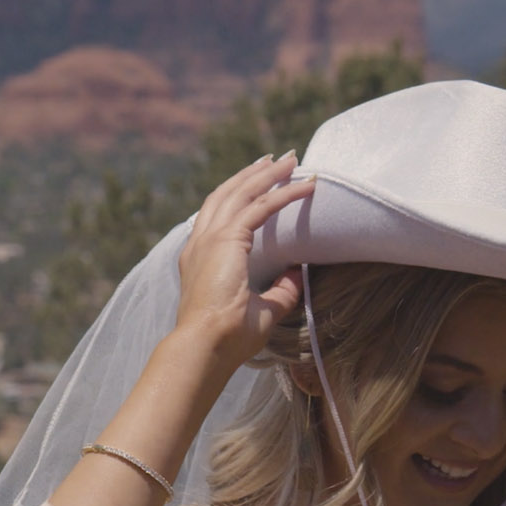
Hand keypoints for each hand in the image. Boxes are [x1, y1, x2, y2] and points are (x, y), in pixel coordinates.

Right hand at [173, 151, 317, 374]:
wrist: (206, 345)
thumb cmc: (228, 337)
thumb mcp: (263, 310)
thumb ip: (280, 291)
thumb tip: (299, 273)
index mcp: (200, 257)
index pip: (219, 214)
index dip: (241, 193)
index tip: (262, 179)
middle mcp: (201, 242)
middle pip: (227, 193)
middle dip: (254, 174)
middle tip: (279, 160)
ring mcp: (210, 239)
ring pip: (242, 192)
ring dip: (268, 174)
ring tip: (291, 161)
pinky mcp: (226, 240)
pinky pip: (260, 207)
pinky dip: (284, 194)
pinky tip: (305, 187)